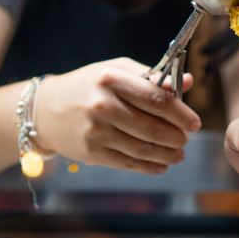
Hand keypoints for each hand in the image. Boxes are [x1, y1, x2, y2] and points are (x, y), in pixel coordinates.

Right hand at [35, 57, 200, 173]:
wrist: (43, 110)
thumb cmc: (87, 86)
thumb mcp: (116, 71)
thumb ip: (151, 77)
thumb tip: (187, 82)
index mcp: (111, 79)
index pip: (157, 99)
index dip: (181, 113)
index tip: (195, 122)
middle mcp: (103, 105)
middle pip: (153, 126)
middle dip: (177, 136)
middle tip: (186, 138)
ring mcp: (96, 131)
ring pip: (143, 148)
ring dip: (168, 154)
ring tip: (178, 153)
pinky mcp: (91, 152)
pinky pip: (128, 163)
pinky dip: (149, 166)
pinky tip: (162, 164)